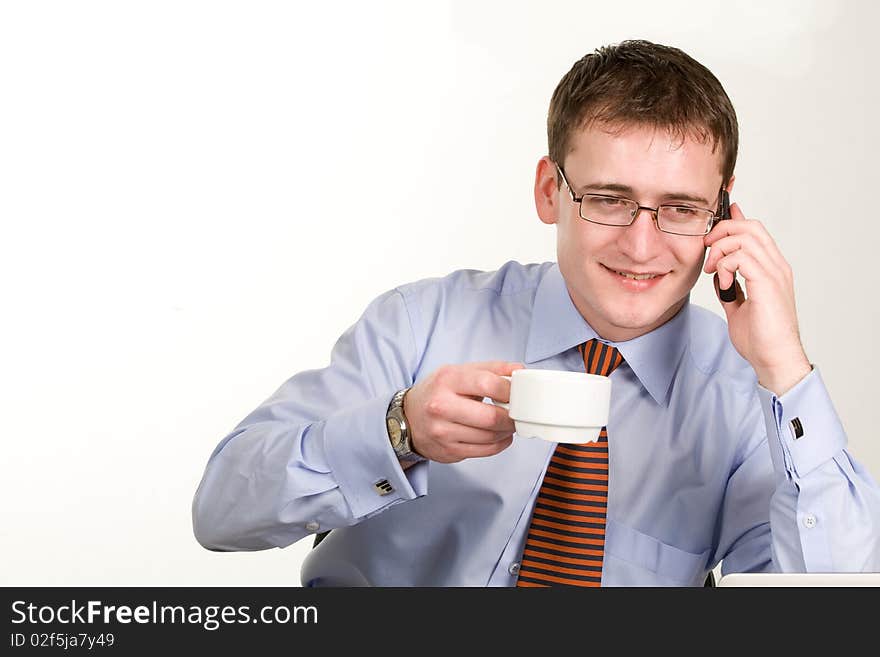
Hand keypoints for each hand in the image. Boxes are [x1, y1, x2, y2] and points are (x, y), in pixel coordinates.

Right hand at [404, 361, 524, 462]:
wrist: (408, 418)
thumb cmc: (437, 392)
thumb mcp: (458, 372)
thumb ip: (490, 369)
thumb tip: (519, 370)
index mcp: (447, 380)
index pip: (487, 384)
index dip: (509, 390)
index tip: (516, 392)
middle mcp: (441, 406)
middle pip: (490, 417)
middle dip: (511, 416)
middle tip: (517, 413)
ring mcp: (443, 432)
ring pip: (490, 436)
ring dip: (507, 431)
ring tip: (508, 423)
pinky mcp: (449, 451)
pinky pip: (485, 450)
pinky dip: (500, 443)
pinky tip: (500, 435)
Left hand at [703, 202, 811, 394]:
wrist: (773, 358)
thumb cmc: (760, 338)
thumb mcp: (738, 306)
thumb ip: (731, 288)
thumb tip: (719, 275)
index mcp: (772, 269)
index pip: (756, 231)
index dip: (735, 220)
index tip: (716, 220)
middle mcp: (776, 266)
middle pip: (750, 227)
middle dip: (722, 231)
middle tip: (707, 250)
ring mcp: (774, 273)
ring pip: (745, 237)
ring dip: (721, 250)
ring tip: (713, 271)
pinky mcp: (767, 284)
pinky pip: (742, 257)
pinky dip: (726, 266)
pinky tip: (724, 285)